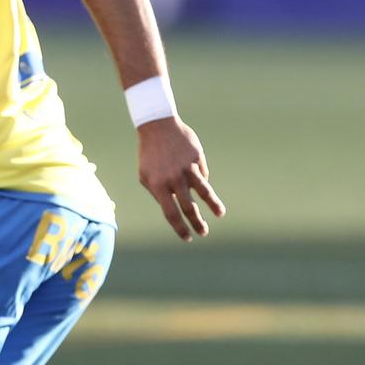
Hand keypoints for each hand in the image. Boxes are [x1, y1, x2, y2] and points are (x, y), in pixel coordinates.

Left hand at [137, 118, 225, 240]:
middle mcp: (173, 179)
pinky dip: (205, 183)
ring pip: (203, 192)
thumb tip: (175, 207)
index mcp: (157, 185)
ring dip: (213, 206)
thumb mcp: (146, 176)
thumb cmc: (149, 155)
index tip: (187, 237)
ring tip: (219, 214)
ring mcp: (186, 168)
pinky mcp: (196, 159)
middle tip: (203, 233)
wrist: (157, 127)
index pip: (170, 213)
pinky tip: (207, 188)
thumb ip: (158, 193)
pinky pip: (202, 175)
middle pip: (188, 207)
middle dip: (197, 223)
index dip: (179, 228)